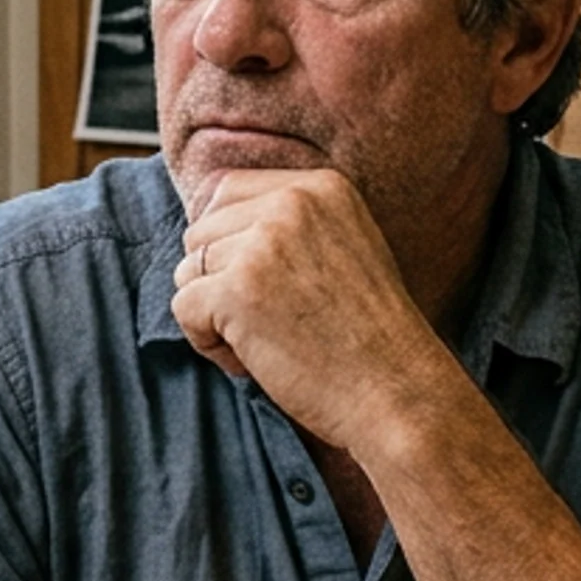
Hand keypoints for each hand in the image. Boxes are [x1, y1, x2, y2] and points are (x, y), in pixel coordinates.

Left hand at [170, 170, 456, 455]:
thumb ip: (290, 223)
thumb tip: (206, 215)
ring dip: (212, 314)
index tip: (260, 285)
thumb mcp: (345, 247)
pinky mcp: (237, 290)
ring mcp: (263, 245)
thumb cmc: (369, 336)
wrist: (396, 394)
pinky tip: (251, 360)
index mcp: (320, 187)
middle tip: (267, 322)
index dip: (227, 242)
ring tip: (264, 342)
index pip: (226, 190)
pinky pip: (183, 306)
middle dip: (219, 281)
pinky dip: (207, 343)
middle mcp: (291, 204)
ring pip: (188, 270)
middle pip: (202, 231)